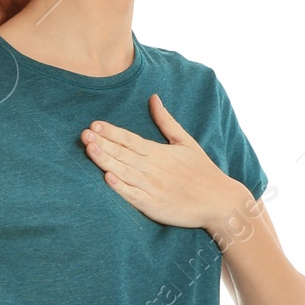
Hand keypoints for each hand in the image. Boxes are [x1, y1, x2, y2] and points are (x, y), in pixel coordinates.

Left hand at [81, 94, 245, 228]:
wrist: (220, 201)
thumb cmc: (202, 171)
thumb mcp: (186, 141)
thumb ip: (166, 121)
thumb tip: (154, 98)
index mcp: (159, 152)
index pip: (130, 139)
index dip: (111, 132)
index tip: (94, 124)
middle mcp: (154, 168)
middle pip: (123, 154)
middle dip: (103, 143)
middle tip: (84, 134)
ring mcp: (154, 187)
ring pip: (125, 172)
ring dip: (106, 160)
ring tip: (89, 149)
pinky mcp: (155, 206)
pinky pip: (135, 196)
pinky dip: (122, 188)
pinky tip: (108, 179)